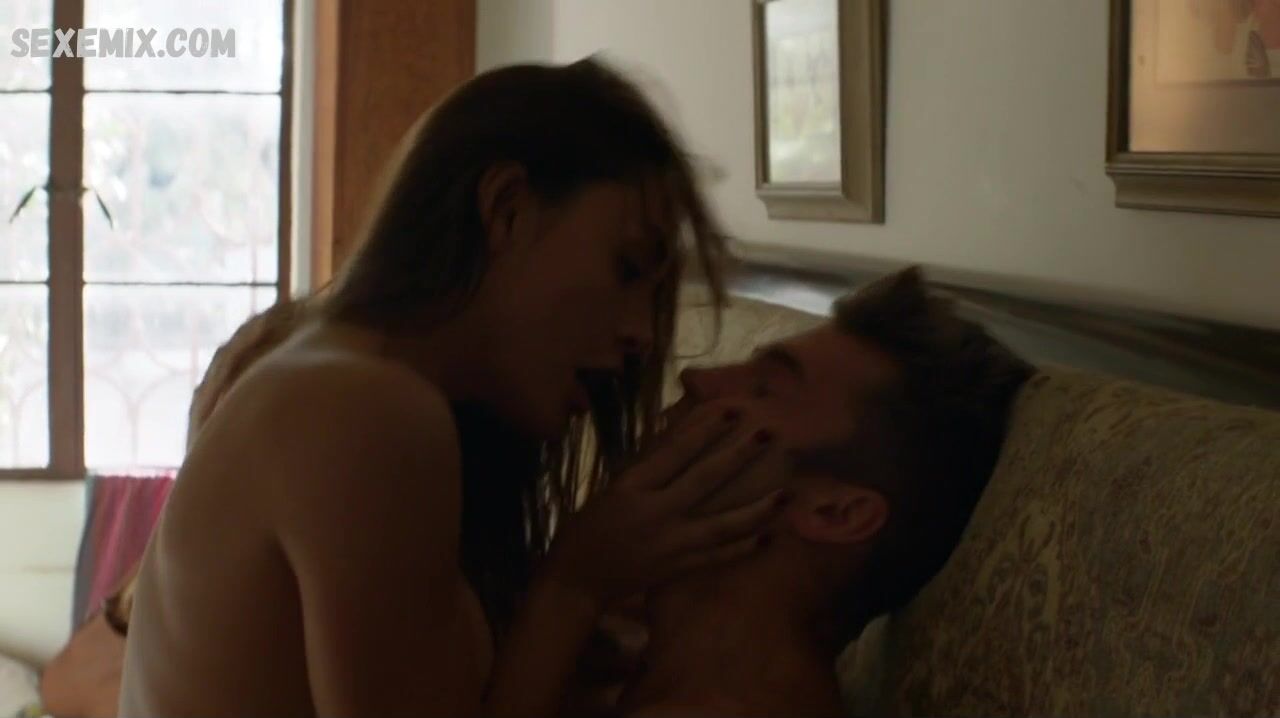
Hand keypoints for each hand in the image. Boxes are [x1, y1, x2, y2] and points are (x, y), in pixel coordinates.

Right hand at [542, 401, 789, 606]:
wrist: (578, 580)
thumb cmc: (588, 528)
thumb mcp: (612, 489)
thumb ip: (647, 468)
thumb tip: (681, 436)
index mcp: (633, 488)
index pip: (675, 452)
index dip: (705, 429)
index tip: (732, 409)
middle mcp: (655, 513)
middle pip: (705, 480)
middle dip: (739, 456)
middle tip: (769, 434)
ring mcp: (670, 543)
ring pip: (722, 524)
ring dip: (757, 509)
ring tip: (786, 493)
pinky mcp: (678, 569)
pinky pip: (718, 557)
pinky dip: (744, 548)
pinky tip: (770, 536)